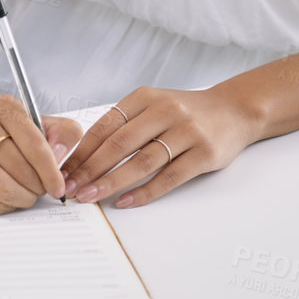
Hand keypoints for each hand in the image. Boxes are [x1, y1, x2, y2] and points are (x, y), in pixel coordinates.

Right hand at [0, 95, 84, 215]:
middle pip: (18, 168)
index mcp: (6, 108)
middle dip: (37, 186)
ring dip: (23, 198)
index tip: (59, 187)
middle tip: (44, 188)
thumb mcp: (40, 120)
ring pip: (2, 187)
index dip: (50, 171)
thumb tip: (61, 158)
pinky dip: (7, 205)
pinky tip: (12, 195)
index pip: (33, 144)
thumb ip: (62, 134)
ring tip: (30, 193)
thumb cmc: (8, 127)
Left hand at [59, 85, 259, 209]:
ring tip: (91, 197)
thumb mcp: (154, 105)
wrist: (234, 110)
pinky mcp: (204, 153)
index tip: (65, 170)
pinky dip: (144, 193)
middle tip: (71, 188)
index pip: (106, 126)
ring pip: (141, 162)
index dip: (82, 151)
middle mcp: (165, 111)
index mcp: (146, 97)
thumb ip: (125, 124)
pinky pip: (169, 178)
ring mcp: (187, 131)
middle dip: (90, 169)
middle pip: (120, 144)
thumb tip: (84, 155)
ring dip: (111, 182)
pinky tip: (126, 202)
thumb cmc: (186, 112)